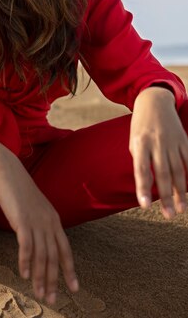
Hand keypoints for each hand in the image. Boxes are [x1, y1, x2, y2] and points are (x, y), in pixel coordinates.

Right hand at [0, 152, 78, 304]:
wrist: (7, 169)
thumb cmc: (18, 188)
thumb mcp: (33, 207)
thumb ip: (38, 223)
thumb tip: (38, 240)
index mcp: (54, 219)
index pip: (65, 250)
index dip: (69, 270)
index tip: (74, 288)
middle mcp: (48, 222)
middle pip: (54, 257)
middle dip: (53, 280)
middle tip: (52, 299)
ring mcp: (36, 220)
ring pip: (41, 255)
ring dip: (39, 276)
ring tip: (39, 294)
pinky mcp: (22, 219)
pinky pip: (26, 245)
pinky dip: (25, 261)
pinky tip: (23, 274)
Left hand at [130, 86, 187, 218]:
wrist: (154, 102)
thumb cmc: (140, 126)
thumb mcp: (133, 140)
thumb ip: (140, 160)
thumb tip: (147, 184)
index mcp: (140, 142)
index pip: (141, 169)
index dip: (143, 187)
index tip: (144, 205)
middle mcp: (157, 142)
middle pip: (162, 173)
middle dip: (166, 196)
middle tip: (169, 215)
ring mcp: (172, 141)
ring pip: (178, 170)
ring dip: (180, 192)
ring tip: (181, 209)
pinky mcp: (184, 140)